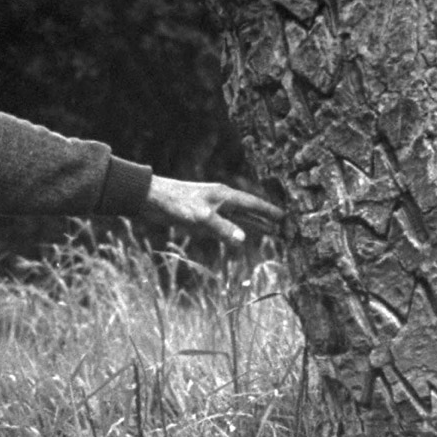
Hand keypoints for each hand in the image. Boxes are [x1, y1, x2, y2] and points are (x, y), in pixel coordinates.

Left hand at [141, 176, 284, 244]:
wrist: (152, 199)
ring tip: (270, 232)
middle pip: (249, 210)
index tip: (284, 216)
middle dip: (265, 219)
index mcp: (225, 195)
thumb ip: (222, 229)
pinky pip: (226, 224)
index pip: (252, 203)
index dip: (268, 211)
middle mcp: (222, 200)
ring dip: (253, 225)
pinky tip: (241, 236)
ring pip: (239, 218)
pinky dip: (236, 230)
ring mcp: (213, 208)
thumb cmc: (177, 204)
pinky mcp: (203, 217)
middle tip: (283, 227)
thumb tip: (243, 241)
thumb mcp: (201, 218)